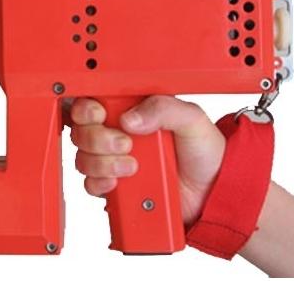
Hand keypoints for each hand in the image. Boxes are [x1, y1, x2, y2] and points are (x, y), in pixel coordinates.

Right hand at [70, 96, 225, 225]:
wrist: (212, 191)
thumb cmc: (204, 151)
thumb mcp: (191, 120)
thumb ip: (164, 108)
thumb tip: (130, 118)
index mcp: (132, 109)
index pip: (94, 102)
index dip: (87, 108)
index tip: (100, 115)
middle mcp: (118, 132)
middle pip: (81, 130)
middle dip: (97, 139)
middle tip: (125, 144)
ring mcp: (114, 159)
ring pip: (83, 157)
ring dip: (102, 163)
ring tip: (132, 166)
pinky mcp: (116, 184)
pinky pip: (91, 184)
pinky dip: (101, 184)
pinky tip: (120, 182)